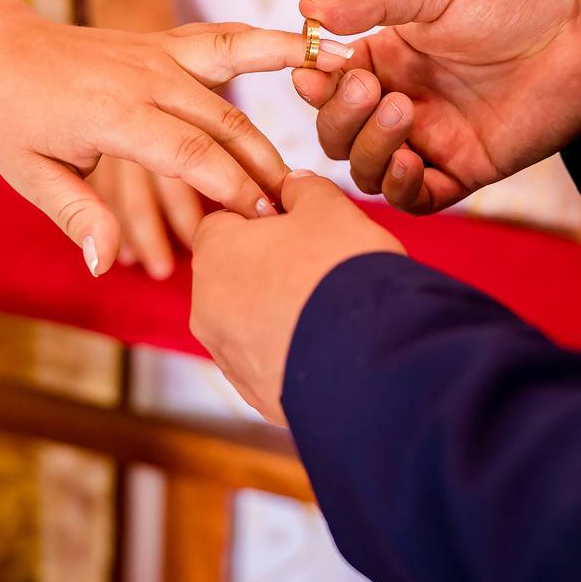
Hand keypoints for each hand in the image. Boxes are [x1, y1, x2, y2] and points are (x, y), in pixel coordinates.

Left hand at [0, 17, 351, 275]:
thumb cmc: (7, 116)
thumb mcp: (27, 174)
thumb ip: (75, 215)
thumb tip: (103, 263)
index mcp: (112, 111)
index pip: (191, 154)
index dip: (231, 188)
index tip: (264, 221)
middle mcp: (144, 75)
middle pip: (223, 126)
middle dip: (262, 172)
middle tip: (294, 214)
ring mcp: (158, 53)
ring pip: (233, 93)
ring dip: (273, 130)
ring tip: (311, 160)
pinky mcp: (167, 43)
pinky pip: (227, 41)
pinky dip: (272, 43)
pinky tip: (318, 47)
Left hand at [190, 170, 404, 424]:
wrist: (372, 356)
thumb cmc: (343, 272)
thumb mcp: (329, 208)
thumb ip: (305, 190)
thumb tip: (294, 186)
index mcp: (214, 254)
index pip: (222, 222)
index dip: (261, 219)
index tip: (297, 225)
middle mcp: (207, 309)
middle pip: (233, 275)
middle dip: (268, 269)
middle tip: (318, 266)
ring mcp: (229, 358)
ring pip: (249, 323)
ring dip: (278, 312)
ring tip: (329, 308)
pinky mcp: (256, 395)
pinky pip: (268, 363)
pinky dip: (291, 351)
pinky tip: (330, 344)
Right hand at [292, 0, 580, 214]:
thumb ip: (372, 2)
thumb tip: (306, 9)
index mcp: (386, 57)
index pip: (327, 85)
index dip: (315, 84)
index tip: (314, 70)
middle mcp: (401, 101)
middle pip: (340, 135)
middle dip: (342, 117)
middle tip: (370, 88)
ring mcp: (431, 139)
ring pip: (369, 170)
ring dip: (370, 148)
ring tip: (401, 110)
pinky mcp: (465, 169)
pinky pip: (417, 198)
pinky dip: (401, 188)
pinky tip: (410, 161)